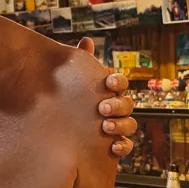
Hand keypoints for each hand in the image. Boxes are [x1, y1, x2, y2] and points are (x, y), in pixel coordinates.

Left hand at [77, 39, 136, 159]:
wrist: (58, 134)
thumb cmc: (69, 102)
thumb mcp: (73, 82)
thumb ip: (81, 62)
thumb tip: (87, 40)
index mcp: (107, 92)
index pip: (120, 83)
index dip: (118, 82)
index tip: (108, 82)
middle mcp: (115, 109)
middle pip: (127, 104)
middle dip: (118, 105)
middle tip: (102, 108)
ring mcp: (116, 127)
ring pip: (130, 125)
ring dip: (121, 125)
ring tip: (106, 127)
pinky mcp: (113, 146)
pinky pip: (126, 146)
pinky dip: (123, 146)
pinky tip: (113, 146)